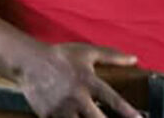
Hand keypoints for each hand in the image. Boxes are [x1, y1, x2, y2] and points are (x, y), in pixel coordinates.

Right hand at [17, 43, 140, 117]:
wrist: (28, 62)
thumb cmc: (60, 56)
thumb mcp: (87, 52)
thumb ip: (112, 56)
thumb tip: (134, 58)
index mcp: (88, 81)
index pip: (113, 100)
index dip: (128, 112)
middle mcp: (76, 97)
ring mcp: (61, 108)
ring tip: (88, 116)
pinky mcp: (48, 115)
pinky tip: (73, 117)